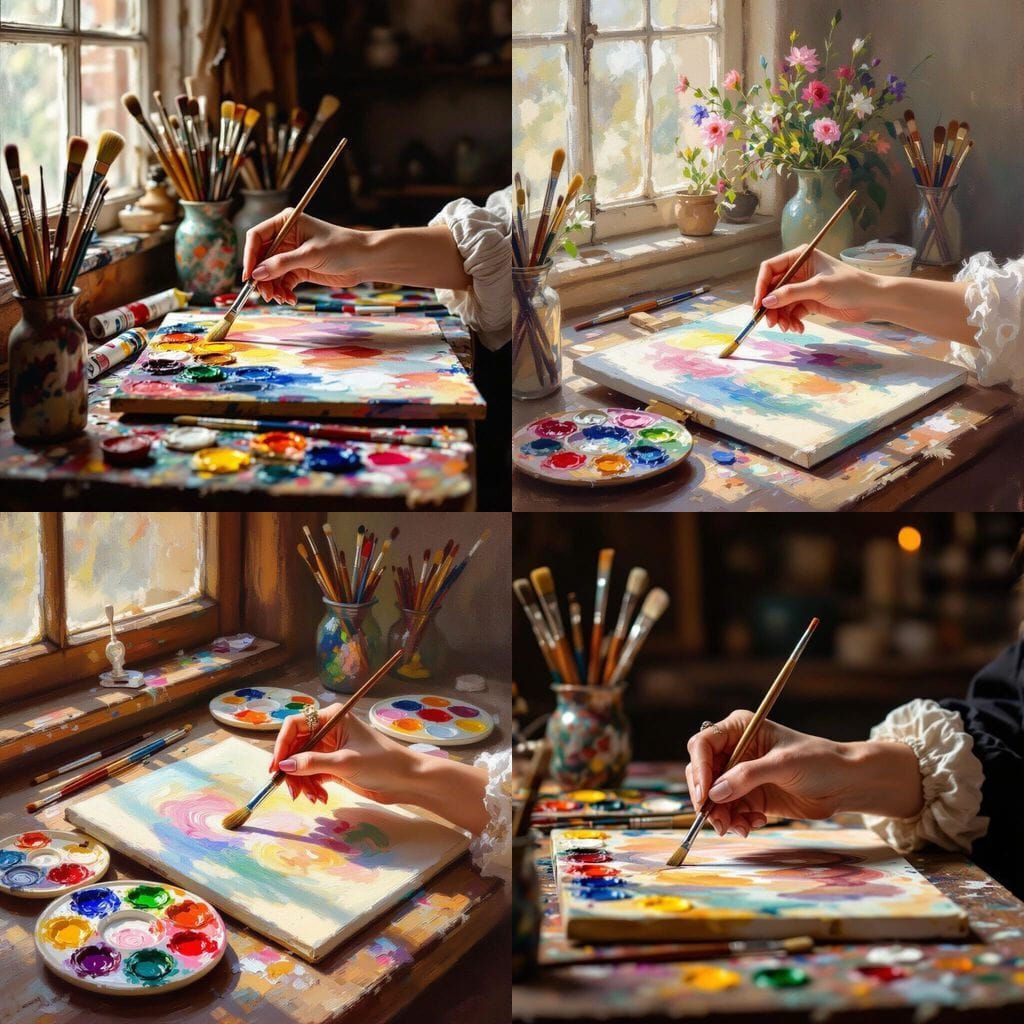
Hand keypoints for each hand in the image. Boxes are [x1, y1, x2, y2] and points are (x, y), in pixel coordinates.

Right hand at [242, 211, 373, 303]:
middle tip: (264, 294)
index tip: (248, 276)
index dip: (249, 256)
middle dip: (261, 277)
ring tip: (279, 299)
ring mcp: (291, 254)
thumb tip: (257, 274)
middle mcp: (285, 237)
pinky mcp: (299, 269)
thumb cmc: (341, 248)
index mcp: (285, 222)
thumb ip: (282, 264)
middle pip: (261, 258)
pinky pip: (283, 281)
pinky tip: (290, 299)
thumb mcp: (310, 255)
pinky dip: (283, 291)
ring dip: (272, 287)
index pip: (257, 237)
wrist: (364, 261)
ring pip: (271, 273)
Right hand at [270, 704, 417, 804]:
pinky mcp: (334, 766)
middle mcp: (328, 730)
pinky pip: (312, 775)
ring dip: (302, 782)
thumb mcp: (345, 763)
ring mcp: (330, 749)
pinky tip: (320, 797)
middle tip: (293, 791)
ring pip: (302, 764)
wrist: (407, 779)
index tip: (276, 767)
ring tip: (312, 798)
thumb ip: (313, 763)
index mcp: (332, 718)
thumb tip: (283, 765)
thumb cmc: (381, 762)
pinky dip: (311, 787)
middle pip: (296, 747)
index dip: (281, 745)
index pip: (295, 725)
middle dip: (292, 769)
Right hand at [684, 710, 922, 836]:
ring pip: (714, 796)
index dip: (699, 769)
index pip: (703, 745)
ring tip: (739, 828)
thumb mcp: (782, 764)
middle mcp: (735, 750)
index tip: (705, 795)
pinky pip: (730, 811)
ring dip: (721, 815)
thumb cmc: (819, 761)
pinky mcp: (751, 796)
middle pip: (703, 772)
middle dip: (707, 798)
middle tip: (717, 820)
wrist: (846, 784)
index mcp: (740, 729)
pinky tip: (753, 825)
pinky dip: (735, 821)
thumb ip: (747, 776)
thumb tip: (714, 793)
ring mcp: (741, 775)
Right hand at [753, 247, 880, 332]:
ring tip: (787, 328)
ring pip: (781, 303)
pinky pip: (791, 311)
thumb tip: (765, 301)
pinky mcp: (808, 301)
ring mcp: (803, 287)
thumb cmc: (850, 286)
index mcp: (800, 257)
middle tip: (771, 322)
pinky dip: (791, 321)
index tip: (759, 304)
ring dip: (781, 317)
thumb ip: (790, 294)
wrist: (873, 300)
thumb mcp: (818, 287)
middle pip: (773, 288)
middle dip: (771, 306)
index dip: (761, 286)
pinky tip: (798, 328)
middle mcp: (799, 271)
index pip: (770, 269)